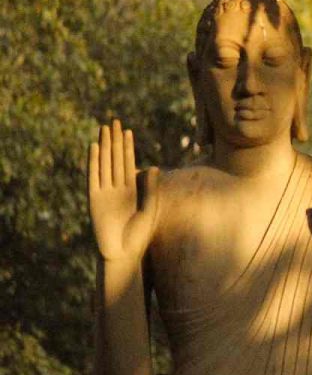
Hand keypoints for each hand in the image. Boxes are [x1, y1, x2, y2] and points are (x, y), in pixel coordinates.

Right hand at [88, 120, 158, 261]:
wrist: (122, 253)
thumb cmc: (139, 236)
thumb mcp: (150, 209)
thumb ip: (151, 189)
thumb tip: (155, 167)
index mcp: (133, 190)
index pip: (129, 162)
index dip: (128, 146)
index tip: (127, 130)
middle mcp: (118, 188)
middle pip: (115, 158)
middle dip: (115, 140)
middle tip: (114, 121)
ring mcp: (105, 192)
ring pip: (104, 163)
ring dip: (104, 146)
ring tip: (104, 129)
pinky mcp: (94, 199)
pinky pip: (94, 177)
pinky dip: (94, 162)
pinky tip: (94, 148)